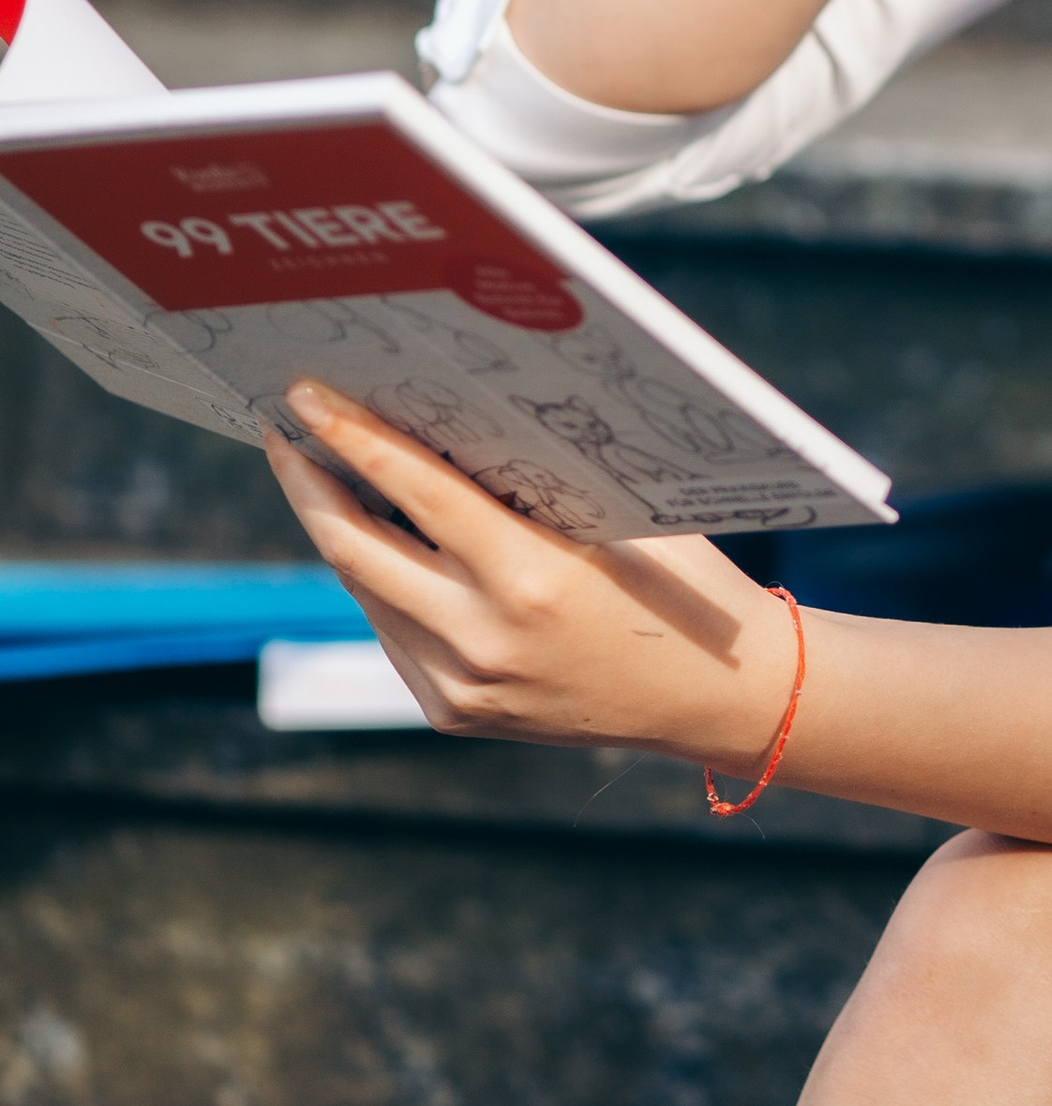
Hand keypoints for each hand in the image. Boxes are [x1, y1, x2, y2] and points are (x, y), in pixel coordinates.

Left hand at [263, 379, 796, 770]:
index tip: (303, 393)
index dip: (349, 436)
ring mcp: (461, 685)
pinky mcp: (453, 712)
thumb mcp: (616, 512)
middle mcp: (483, 640)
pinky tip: (384, 541)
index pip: (412, 491)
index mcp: (530, 580)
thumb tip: (439, 417)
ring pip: (366, 590)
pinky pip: (394, 630)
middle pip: (353, 548)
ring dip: (340, 529)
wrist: (716, 697)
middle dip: (307, 480)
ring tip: (324, 472)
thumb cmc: (681, 581)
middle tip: (281, 427)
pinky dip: (383, 580)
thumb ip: (531, 481)